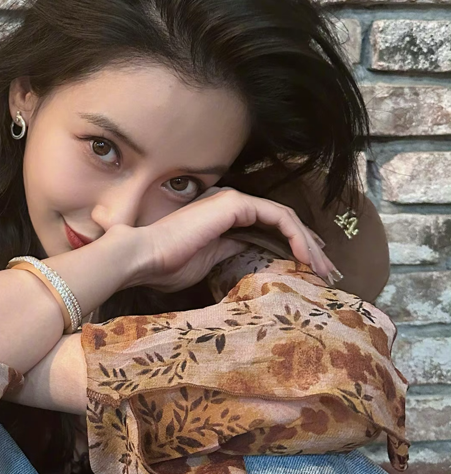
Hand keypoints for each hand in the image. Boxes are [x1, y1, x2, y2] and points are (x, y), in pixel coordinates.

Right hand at [130, 186, 337, 293]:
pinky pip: (278, 217)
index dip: (295, 245)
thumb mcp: (209, 262)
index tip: (312, 269)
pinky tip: (305, 256)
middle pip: (283, 221)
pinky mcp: (234, 204)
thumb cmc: (166, 265)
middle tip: (330, 272)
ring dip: (309, 243)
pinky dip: (296, 235)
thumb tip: (251, 250)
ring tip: (324, 269)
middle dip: (311, 246)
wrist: (142, 257)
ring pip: (286, 218)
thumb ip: (231, 251)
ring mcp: (233, 201)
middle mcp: (231, 203)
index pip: (269, 226)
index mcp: (223, 216)